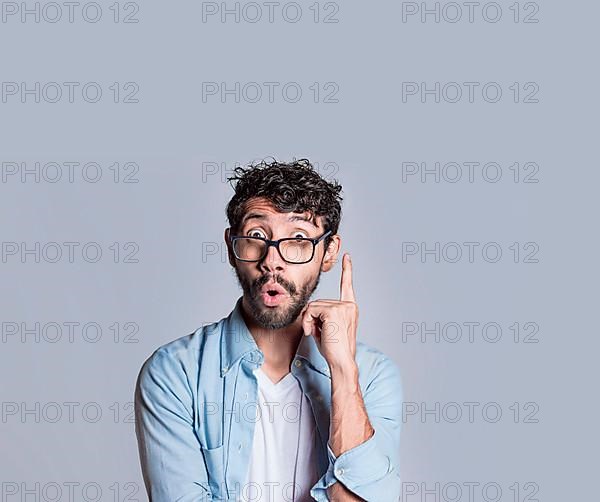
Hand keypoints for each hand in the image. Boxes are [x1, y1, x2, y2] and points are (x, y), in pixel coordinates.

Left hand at [301, 253, 357, 370]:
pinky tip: (313, 332)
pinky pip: (311, 310)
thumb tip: (308, 310)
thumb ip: (321, 315)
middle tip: (314, 331)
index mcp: (350, 308)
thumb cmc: (334, 349)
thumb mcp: (326, 328)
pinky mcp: (333, 311)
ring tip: (314, 333)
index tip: (347, 257)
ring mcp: (342, 307)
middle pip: (318, 301)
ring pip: (313, 306)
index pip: (348, 285)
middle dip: (311, 317)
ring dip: (308, 320)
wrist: (341, 361)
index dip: (347, 270)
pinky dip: (307, 321)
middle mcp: (348, 305)